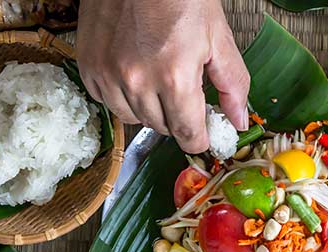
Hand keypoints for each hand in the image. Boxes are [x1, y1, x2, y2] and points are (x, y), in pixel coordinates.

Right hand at [77, 0, 249, 152]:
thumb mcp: (218, 37)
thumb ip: (232, 85)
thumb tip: (239, 123)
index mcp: (175, 76)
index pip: (188, 134)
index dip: (199, 138)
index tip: (203, 132)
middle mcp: (138, 81)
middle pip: (162, 128)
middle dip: (177, 117)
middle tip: (184, 92)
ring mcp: (108, 74)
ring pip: (134, 119)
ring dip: (149, 109)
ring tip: (158, 78)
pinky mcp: (89, 66)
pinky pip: (108, 102)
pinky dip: (122, 95)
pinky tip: (134, 72)